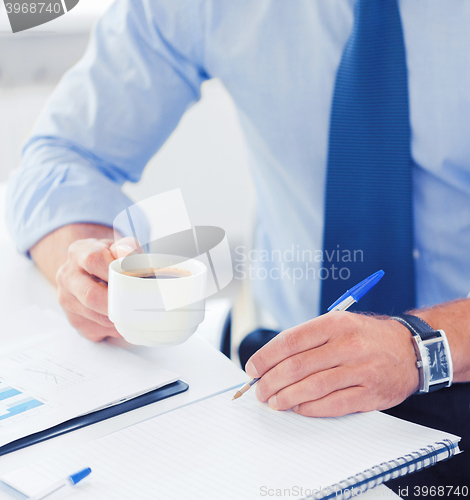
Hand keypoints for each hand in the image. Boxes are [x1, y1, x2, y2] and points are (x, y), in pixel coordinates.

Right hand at [56, 236, 138, 340]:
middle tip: (138, 302)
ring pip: (96, 317)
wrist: (90, 270)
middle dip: (119, 301)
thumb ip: (127, 247)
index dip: (115, 271)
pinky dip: (115, 327)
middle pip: (91, 295)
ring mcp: (67, 301)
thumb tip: (125, 254)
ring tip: (135, 309)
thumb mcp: (120, 246)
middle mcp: (67, 277)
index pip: (93, 260)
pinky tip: (123, 317)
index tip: (132, 277)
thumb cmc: (110, 258)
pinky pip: (98, 330)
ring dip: (120, 316)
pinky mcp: (74, 321)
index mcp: (78, 252)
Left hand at [245, 311, 419, 416]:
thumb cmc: (366, 336)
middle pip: (297, 366)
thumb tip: (272, 360)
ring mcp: (360, 370)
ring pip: (313, 387)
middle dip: (271, 381)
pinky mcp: (370, 394)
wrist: (411, 349)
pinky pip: (333, 405)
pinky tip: (297, 408)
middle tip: (259, 390)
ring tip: (273, 402)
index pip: (290, 341)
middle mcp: (347, 345)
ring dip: (286, 397)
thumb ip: (308, 339)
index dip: (266, 357)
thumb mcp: (338, 323)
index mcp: (334, 323)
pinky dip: (310, 408)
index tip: (253, 368)